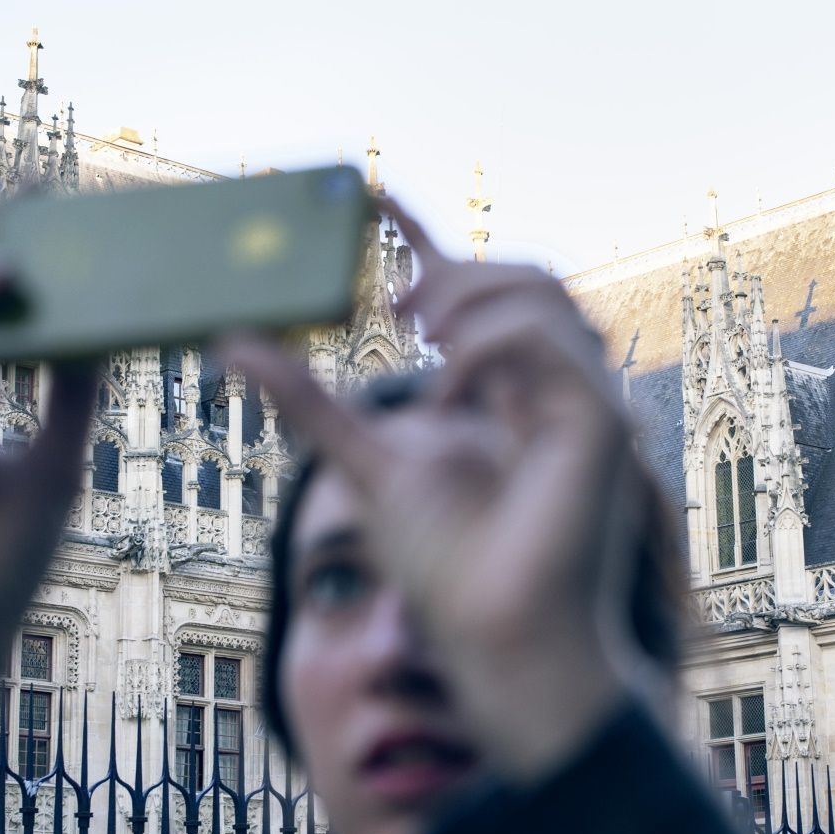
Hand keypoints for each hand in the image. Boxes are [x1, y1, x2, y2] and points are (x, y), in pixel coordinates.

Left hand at [226, 200, 652, 780]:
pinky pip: (545, 339)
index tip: (369, 195)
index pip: (478, 294)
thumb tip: (234, 345)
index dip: (429, 238)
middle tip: (394, 309)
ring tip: (414, 333)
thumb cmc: (446, 565)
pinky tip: (446, 398)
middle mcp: (550, 389)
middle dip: (454, 272)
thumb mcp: (359, 459)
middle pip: (521, 277)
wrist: (494, 638)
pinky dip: (485, 351)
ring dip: (472, 295)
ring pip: (543, 290)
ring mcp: (582, 402)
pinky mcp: (600, 422)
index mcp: (506, 392)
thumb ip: (309, 403)